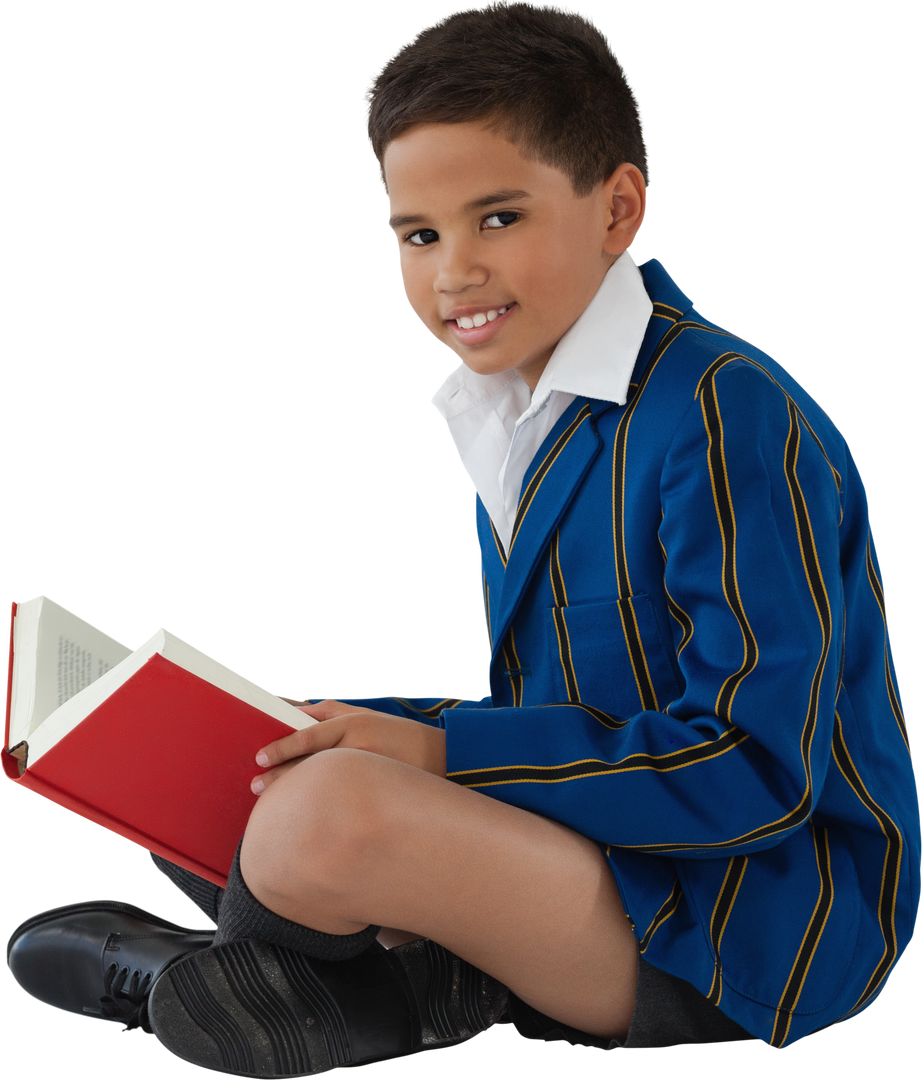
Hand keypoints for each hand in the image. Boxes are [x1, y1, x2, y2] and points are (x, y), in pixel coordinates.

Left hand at [251, 699, 446, 794]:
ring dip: (293, 790)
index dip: (281, 746)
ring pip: (320, 780)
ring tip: (272, 805)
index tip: (259, 757)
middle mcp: (357, 743)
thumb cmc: (399, 736)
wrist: (445, 759)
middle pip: (308, 758)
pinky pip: (339, 797)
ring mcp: (365, 768)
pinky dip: (318, 805)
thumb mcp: (367, 716)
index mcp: (353, 721)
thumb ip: (331, 715)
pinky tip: (304, 815)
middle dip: (279, 773)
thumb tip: (293, 718)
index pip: (307, 733)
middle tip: (256, 784)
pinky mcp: (374, 789)